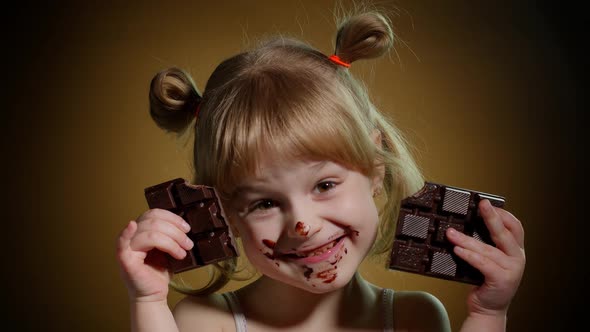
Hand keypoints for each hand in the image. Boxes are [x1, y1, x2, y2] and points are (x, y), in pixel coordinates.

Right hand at [116, 208, 192, 302]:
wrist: (153, 295)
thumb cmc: (158, 272)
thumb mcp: (167, 249)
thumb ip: (169, 235)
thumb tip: (182, 224)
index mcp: (142, 231)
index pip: (154, 214)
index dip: (172, 218)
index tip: (186, 228)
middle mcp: (132, 236)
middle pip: (154, 222)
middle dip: (176, 232)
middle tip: (188, 244)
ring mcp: (127, 247)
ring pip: (151, 234)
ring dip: (172, 242)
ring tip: (182, 252)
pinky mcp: (125, 259)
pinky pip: (122, 243)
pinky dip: (126, 233)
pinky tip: (132, 226)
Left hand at [446, 199, 525, 316]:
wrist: (488, 308)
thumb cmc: (486, 280)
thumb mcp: (490, 259)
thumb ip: (486, 244)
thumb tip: (465, 223)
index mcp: (515, 250)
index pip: (515, 226)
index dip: (503, 214)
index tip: (488, 204)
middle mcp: (517, 258)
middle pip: (505, 233)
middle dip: (492, 217)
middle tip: (481, 204)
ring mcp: (511, 270)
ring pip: (487, 249)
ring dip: (467, 239)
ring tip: (451, 233)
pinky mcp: (501, 280)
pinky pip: (483, 263)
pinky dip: (469, 255)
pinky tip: (458, 249)